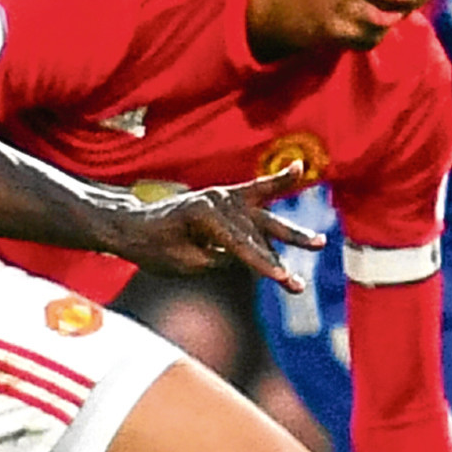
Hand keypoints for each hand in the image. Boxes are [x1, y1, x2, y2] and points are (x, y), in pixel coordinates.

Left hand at [108, 168, 325, 290]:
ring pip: (263, 218)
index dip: (263, 265)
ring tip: (319, 243)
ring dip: (290, 234)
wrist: (133, 225)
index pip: (241, 247)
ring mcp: (222, 196)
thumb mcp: (184, 263)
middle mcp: (216, 201)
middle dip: (278, 261)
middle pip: (256, 234)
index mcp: (202, 216)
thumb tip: (248, 257)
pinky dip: (279, 181)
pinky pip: (257, 189)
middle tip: (298, 283)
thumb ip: (218, 259)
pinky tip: (300, 168)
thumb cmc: (152, 249)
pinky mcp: (225, 197)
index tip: (285, 280)